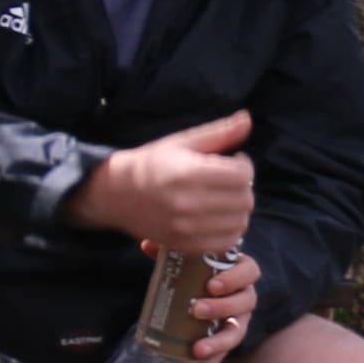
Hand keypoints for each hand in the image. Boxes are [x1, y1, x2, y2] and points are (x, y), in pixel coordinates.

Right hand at [78, 110, 255, 256]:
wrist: (116, 193)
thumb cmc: (152, 163)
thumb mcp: (183, 142)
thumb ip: (219, 132)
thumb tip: (247, 119)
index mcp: (189, 173)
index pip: (242, 175)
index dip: (245, 166)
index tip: (235, 161)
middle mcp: (188, 202)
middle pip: (244, 200)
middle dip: (243, 188)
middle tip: (230, 181)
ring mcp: (186, 227)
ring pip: (239, 223)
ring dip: (239, 210)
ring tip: (225, 198)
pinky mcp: (184, 244)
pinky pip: (226, 242)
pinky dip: (230, 230)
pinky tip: (220, 217)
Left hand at [174, 252, 257, 362]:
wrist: (201, 292)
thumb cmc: (195, 271)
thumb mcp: (186, 259)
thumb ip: (169, 251)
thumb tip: (147, 244)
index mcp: (239, 273)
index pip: (250, 272)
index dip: (235, 279)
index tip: (211, 285)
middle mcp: (244, 298)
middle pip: (245, 303)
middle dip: (222, 308)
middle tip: (195, 309)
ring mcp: (238, 322)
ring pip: (236, 333)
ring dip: (218, 342)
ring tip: (197, 349)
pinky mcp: (225, 342)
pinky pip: (220, 357)